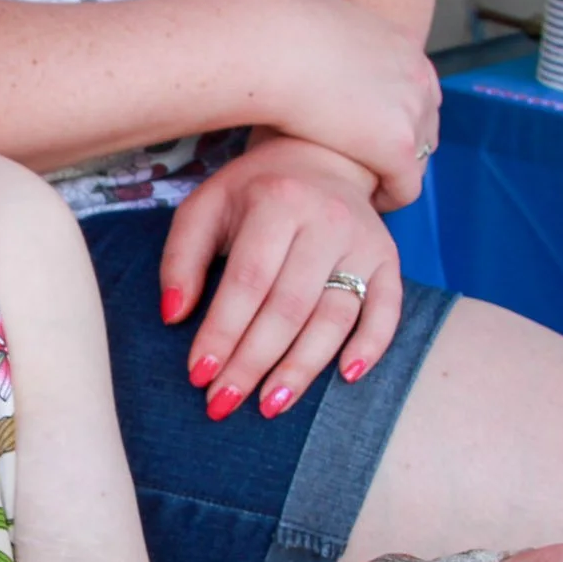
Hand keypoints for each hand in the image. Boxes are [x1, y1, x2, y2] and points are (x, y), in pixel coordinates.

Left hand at [160, 135, 402, 418]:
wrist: (323, 156)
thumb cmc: (253, 192)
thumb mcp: (205, 207)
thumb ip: (181, 258)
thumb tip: (174, 316)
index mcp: (277, 201)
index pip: (248, 281)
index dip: (222, 332)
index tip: (199, 375)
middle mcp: (326, 220)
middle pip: (288, 307)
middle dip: (253, 362)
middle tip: (224, 403)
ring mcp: (364, 242)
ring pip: (334, 317)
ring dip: (302, 367)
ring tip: (270, 405)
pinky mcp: (389, 260)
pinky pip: (387, 310)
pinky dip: (371, 346)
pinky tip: (347, 378)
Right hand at [261, 0, 438, 207]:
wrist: (273, 49)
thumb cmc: (279, 27)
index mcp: (403, 43)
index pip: (415, 89)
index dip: (387, 116)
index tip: (357, 134)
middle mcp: (419, 75)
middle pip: (424, 125)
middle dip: (398, 148)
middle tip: (362, 169)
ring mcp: (413, 111)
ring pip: (418, 159)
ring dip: (393, 175)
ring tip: (360, 188)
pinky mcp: (400, 148)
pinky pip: (406, 188)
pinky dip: (387, 199)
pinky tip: (359, 200)